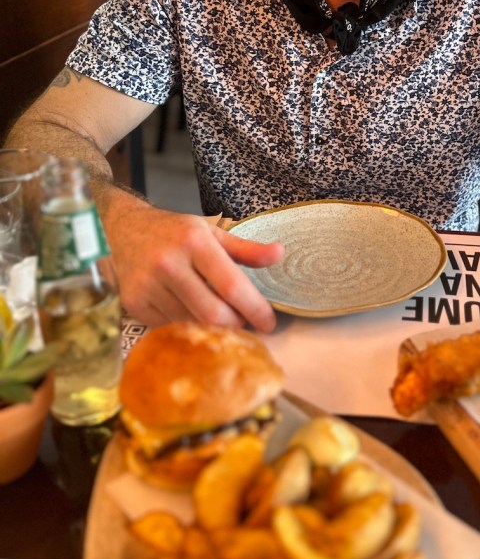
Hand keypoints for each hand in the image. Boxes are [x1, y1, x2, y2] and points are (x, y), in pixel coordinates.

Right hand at [103, 195, 283, 330]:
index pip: (231, 285)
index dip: (255, 309)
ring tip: (222, 320)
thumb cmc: (174, 232)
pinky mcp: (134, 304)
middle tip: (246, 324)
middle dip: (236, 325)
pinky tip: (193, 315)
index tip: (270, 323)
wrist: (121, 229)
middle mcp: (168, 264)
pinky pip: (171, 327)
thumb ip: (247, 248)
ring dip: (212, 329)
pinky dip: (188, 327)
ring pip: (192, 324)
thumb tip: (280, 254)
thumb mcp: (211, 232)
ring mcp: (148, 286)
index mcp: (194, 242)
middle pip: (212, 314)